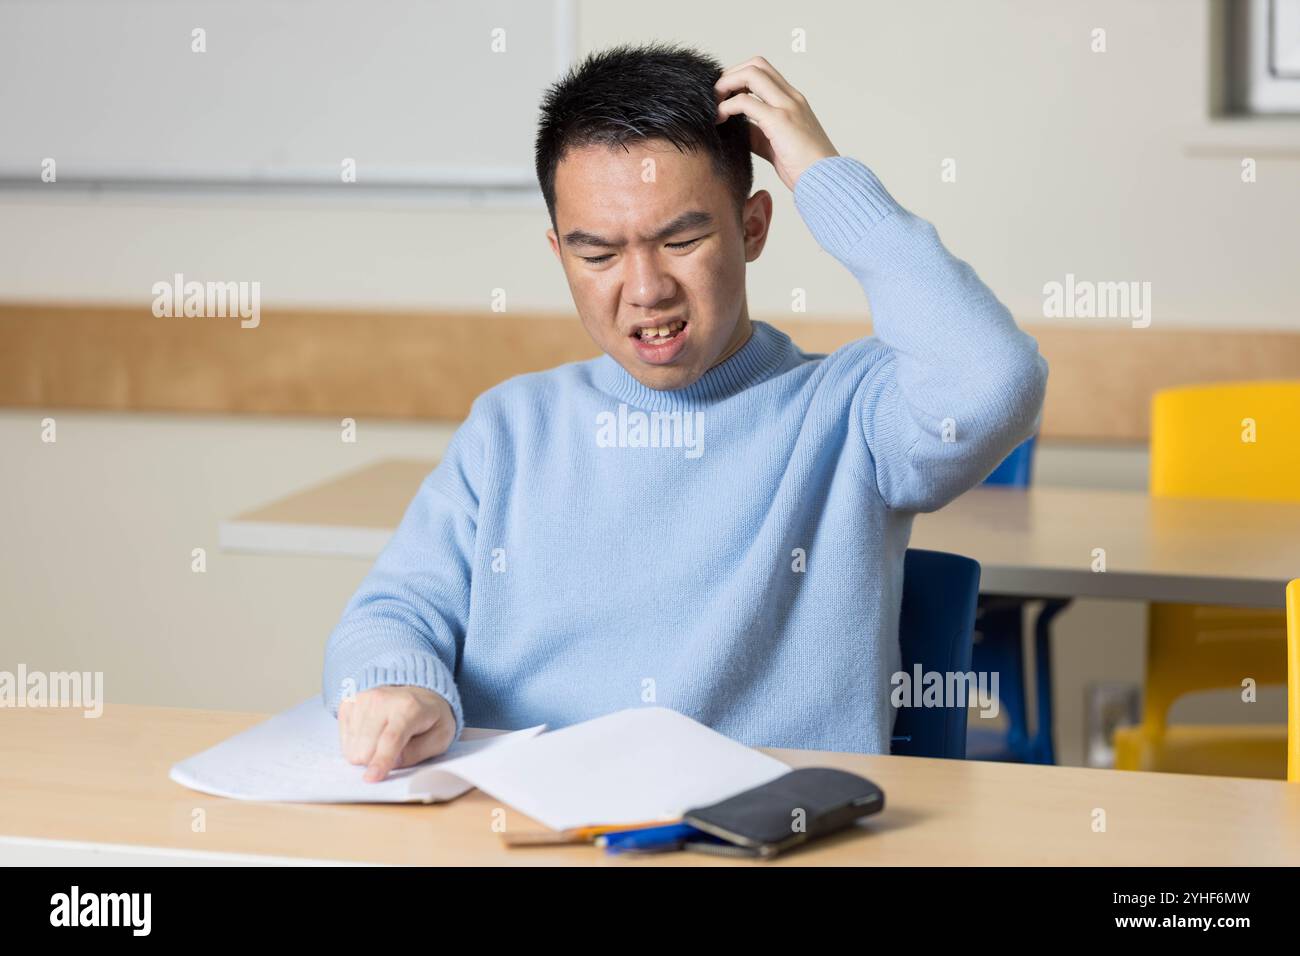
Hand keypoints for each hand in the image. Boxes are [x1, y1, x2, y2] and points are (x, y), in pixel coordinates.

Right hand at [338, 685, 455, 781]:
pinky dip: (357, 744)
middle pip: (366, 748)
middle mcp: (382, 700)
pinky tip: (372, 734)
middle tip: (394, 751)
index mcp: (410, 708)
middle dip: (376, 760)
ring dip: (366, 753)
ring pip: (352, 747)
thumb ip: (419, 753)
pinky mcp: (349, 703)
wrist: (418, 692)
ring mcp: (362, 700)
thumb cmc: (429, 718)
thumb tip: (392, 763)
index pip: (391, 738)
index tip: (372, 778)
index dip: (381, 760)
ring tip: (383, 740)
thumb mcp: (440, 738)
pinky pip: (344, 740)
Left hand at [715, 56, 838, 191]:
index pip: (763, 72)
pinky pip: (745, 101)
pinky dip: (727, 106)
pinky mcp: (779, 120)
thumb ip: (757, 133)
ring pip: (751, 73)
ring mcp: (787, 106)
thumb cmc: (804, 169)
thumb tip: (736, 129)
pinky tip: (720, 120)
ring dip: (726, 85)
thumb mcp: (775, 145)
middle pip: (756, 64)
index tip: (725, 97)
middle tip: (715, 97)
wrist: (825, 181)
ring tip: (714, 106)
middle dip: (730, 75)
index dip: (739, 78)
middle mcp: (791, 97)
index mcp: (793, 101)